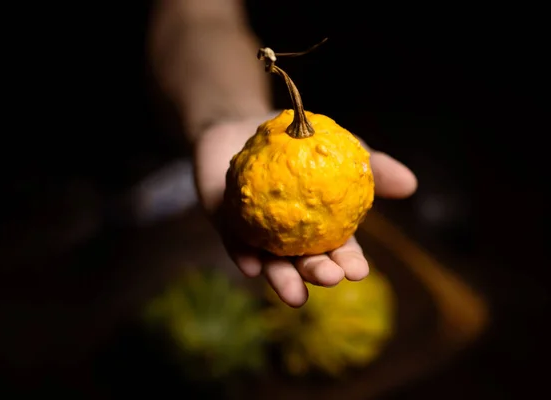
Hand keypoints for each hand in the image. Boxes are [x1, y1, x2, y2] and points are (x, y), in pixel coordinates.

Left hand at [194, 114, 417, 306]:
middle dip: (318, 274)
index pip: (337, 249)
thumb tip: (411, 184)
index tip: (358, 271)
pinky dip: (243, 255)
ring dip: (282, 280)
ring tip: (294, 295)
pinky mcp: (226, 223)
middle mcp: (288, 235)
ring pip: (271, 261)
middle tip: (328, 279)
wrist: (243, 124)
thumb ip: (371, 166)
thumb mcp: (337, 150)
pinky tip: (251, 267)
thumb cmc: (296, 142)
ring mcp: (257, 232)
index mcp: (318, 225)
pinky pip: (235, 241)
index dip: (348, 262)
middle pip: (305, 261)